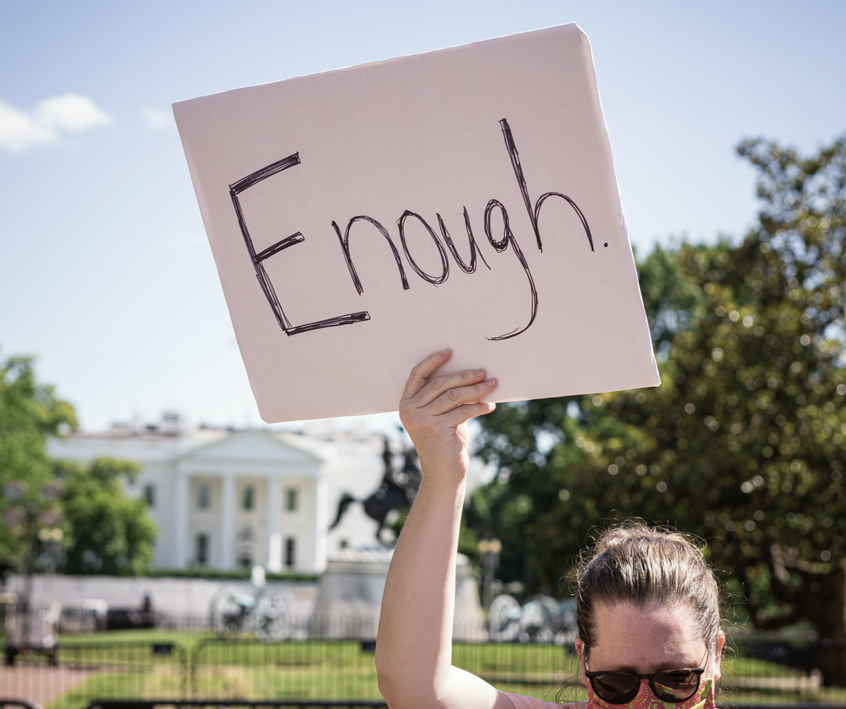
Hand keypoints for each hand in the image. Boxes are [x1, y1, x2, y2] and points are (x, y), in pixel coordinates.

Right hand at [399, 349, 496, 484]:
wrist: (444, 474)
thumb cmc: (444, 443)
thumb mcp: (440, 417)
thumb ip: (444, 398)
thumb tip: (469, 375)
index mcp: (406, 404)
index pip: (417, 374)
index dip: (432, 361)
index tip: (450, 351)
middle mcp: (409, 410)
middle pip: (439, 383)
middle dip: (464, 375)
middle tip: (483, 372)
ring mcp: (421, 420)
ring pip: (453, 396)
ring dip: (476, 389)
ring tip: (492, 384)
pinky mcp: (436, 429)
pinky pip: (462, 411)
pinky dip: (479, 407)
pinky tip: (490, 406)